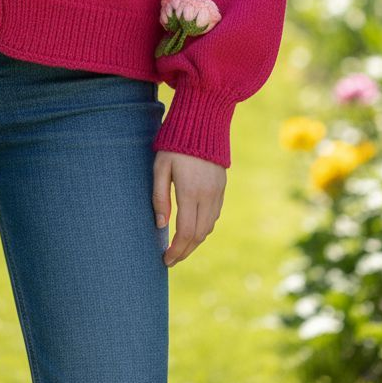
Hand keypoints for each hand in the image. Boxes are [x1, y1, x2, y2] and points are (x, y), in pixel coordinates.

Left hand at [152, 150, 225, 266]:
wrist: (203, 123)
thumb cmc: (175, 144)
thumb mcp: (160, 167)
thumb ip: (159, 196)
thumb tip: (160, 224)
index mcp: (190, 192)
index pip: (185, 232)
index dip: (176, 250)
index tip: (165, 259)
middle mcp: (207, 196)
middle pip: (198, 235)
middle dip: (185, 251)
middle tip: (171, 259)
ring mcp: (217, 192)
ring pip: (208, 227)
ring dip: (195, 241)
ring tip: (180, 247)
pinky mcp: (221, 188)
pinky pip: (214, 216)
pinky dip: (203, 228)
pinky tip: (192, 229)